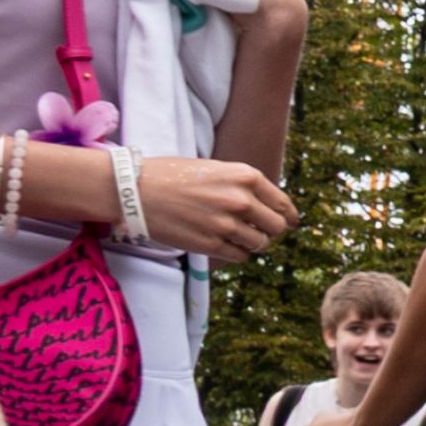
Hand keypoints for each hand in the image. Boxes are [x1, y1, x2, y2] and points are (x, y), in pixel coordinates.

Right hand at [127, 152, 295, 258]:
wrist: (135, 190)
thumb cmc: (172, 176)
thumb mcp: (215, 169)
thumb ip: (242, 185)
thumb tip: (266, 205)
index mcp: (245, 177)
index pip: (283, 204)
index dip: (289, 216)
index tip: (291, 223)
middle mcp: (241, 200)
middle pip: (276, 227)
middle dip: (270, 231)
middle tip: (259, 231)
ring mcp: (226, 224)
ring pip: (259, 244)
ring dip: (253, 244)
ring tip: (239, 238)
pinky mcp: (209, 244)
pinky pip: (239, 256)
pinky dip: (238, 254)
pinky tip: (226, 246)